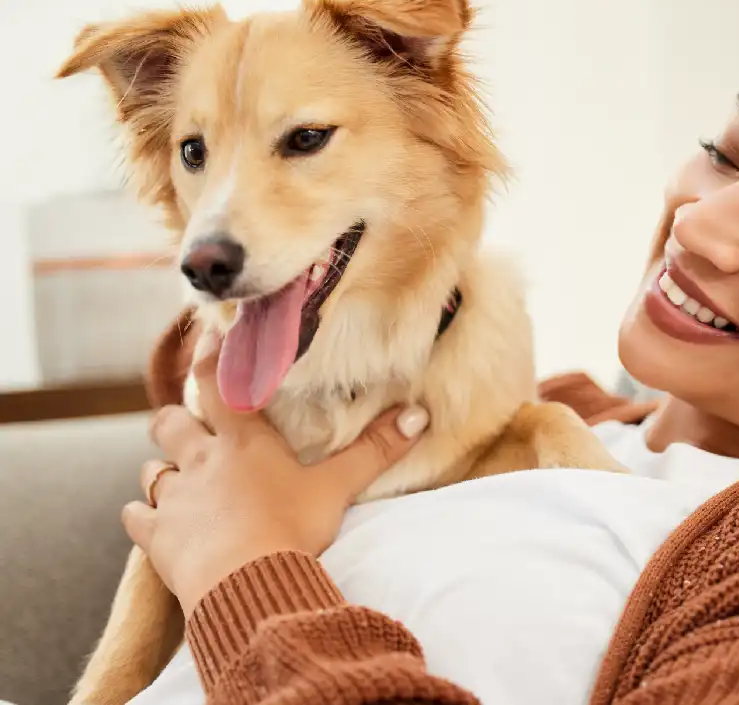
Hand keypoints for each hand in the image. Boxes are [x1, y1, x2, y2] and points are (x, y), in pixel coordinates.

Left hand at [122, 334, 429, 615]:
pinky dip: (142, 516)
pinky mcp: (157, 538)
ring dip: (163, 470)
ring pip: (152, 470)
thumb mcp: (337, 488)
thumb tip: (419, 415)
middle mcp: (201, 461)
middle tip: (187, 421)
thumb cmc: (293, 529)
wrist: (249, 585)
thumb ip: (376, 450)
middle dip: (176, 419)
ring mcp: (174, 500)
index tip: (209, 336)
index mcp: (243, 441)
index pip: (220, 383)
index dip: (212, 356)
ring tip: (175, 476)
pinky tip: (152, 521)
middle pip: (171, 424)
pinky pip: (137, 517)